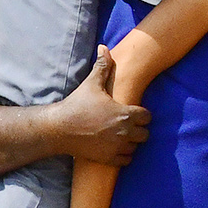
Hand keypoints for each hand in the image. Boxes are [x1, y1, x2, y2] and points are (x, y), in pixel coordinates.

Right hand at [58, 45, 150, 164]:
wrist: (60, 128)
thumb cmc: (77, 104)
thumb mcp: (91, 84)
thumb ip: (102, 66)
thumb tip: (104, 47)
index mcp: (125, 114)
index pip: (147, 117)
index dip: (142, 114)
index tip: (133, 112)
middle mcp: (125, 132)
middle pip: (145, 134)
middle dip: (139, 129)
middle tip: (128, 125)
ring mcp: (117, 147)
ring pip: (136, 148)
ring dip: (131, 142)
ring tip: (121, 136)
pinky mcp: (109, 158)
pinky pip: (126, 160)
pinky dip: (123, 155)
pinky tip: (115, 148)